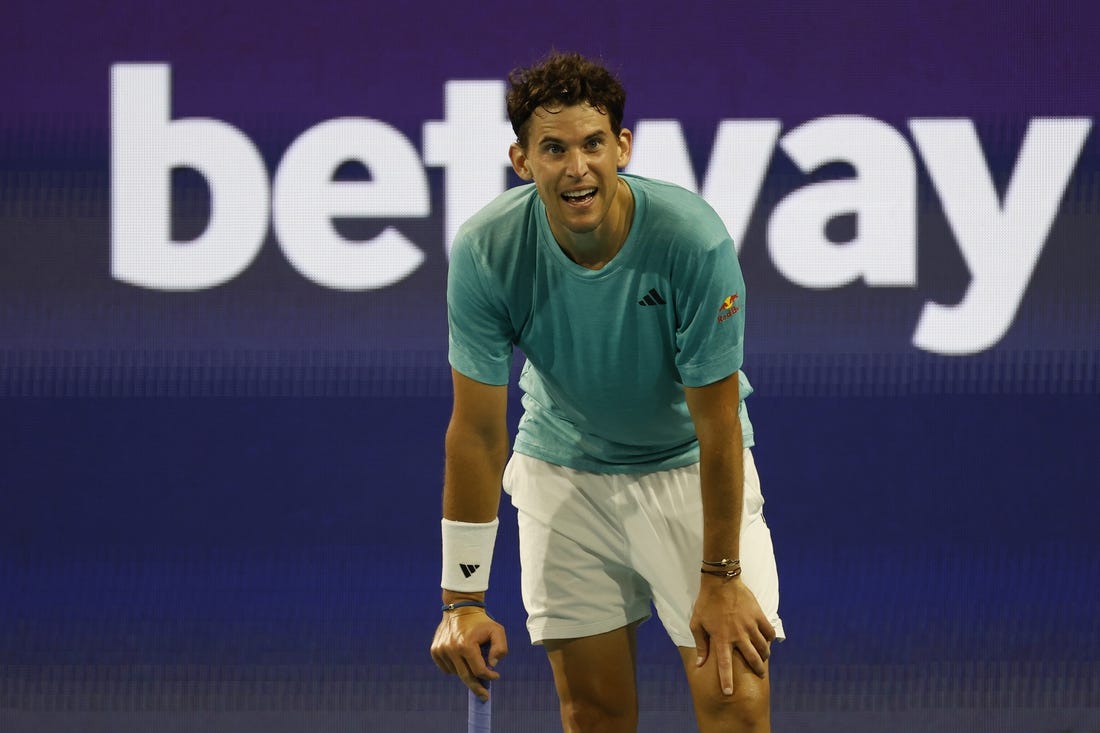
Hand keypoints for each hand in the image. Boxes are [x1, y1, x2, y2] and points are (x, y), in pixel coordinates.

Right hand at [430, 607, 507, 701]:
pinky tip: (460, 657)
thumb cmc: (481, 622)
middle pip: (466, 676)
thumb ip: (500, 648)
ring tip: (471, 658)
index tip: (496, 676)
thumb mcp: (497, 630)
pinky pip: (447, 668)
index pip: (479, 670)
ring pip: (456, 673)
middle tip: (484, 697)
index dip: (489, 676)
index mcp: (466, 644)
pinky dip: (455, 667)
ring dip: (466, 671)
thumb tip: (492, 665)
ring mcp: (441, 650)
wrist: (460, 608)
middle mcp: (451, 649)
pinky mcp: (435, 650)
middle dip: (476, 688)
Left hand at [690, 575, 775, 693]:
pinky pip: (768, 632)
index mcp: (721, 638)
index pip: (725, 665)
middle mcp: (738, 635)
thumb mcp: (697, 624)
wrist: (721, 581)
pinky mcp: (758, 616)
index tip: (728, 693)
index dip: (727, 680)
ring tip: (763, 658)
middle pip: (752, 659)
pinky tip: (767, 641)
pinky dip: (769, 639)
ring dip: (764, 655)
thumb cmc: (706, 603)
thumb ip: (700, 645)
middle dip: (757, 670)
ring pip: (763, 647)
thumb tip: (699, 664)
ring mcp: (750, 625)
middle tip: (759, 675)